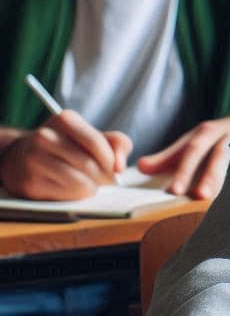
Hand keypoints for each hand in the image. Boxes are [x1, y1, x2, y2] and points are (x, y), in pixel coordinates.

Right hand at [0, 111, 131, 199]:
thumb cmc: (69, 146)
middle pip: (89, 165)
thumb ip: (117, 144)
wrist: (23, 157)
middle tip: (107, 180)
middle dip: (105, 177)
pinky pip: (66, 196)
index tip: (118, 169)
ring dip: (92, 188)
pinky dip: (77, 195)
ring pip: (79, 183)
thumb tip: (120, 168)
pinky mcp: (30, 184)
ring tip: (91, 183)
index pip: (96, 143)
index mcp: (64, 119)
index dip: (112, 160)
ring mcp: (33, 160)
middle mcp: (45, 136)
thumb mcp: (93, 135)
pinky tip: (73, 188)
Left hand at [135, 114, 229, 198]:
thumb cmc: (214, 139)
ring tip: (219, 202)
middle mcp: (227, 137)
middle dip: (210, 177)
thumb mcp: (190, 143)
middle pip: (219, 157)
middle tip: (199, 197)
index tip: (174, 192)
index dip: (184, 171)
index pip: (193, 150)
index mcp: (207, 132)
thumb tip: (140, 167)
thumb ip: (166, 158)